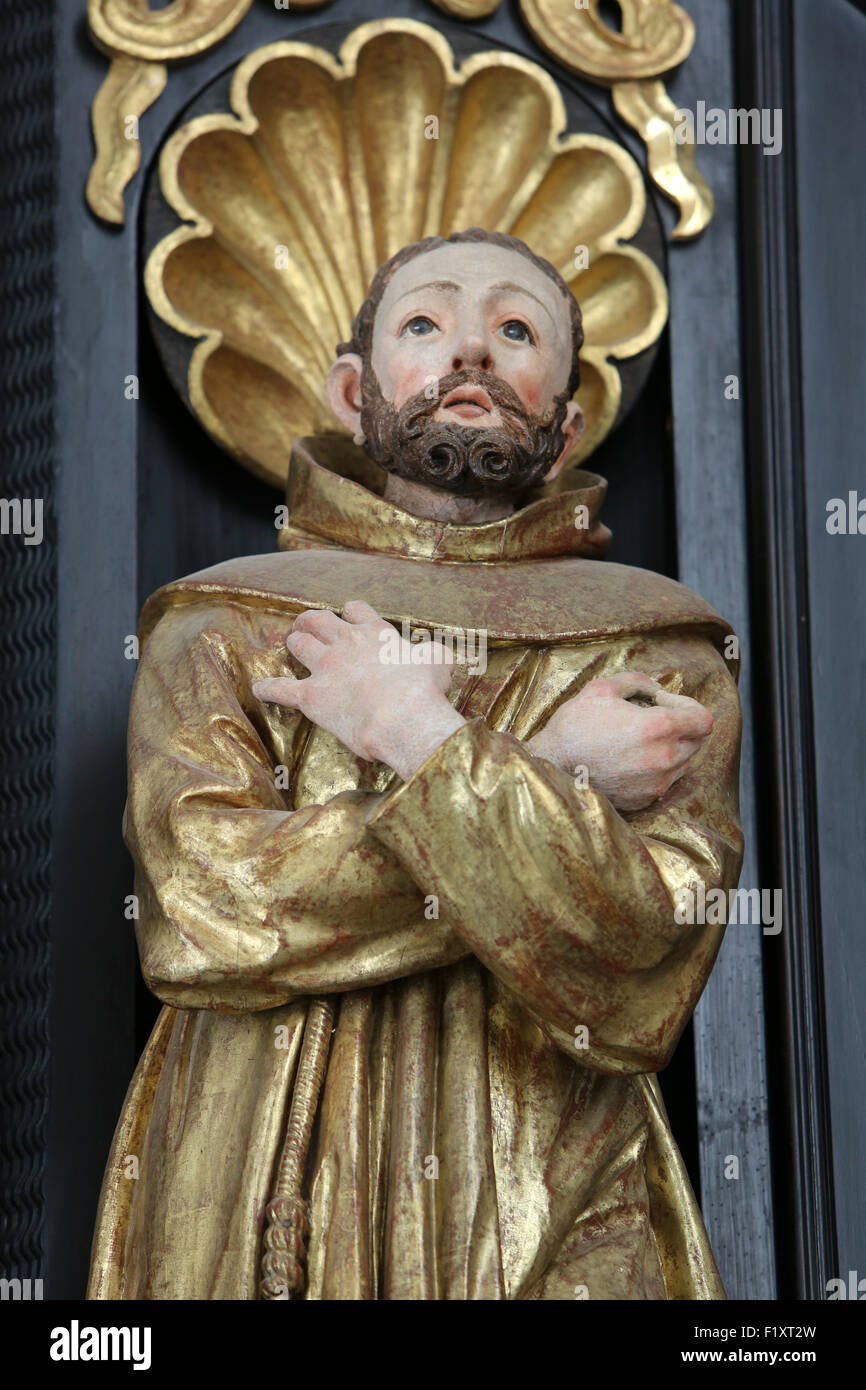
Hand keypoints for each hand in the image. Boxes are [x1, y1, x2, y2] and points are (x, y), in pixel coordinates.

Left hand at [252, 601, 465, 781]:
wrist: (403, 717)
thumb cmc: (425, 690)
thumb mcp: (439, 660)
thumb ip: (431, 651)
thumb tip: (432, 653)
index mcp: (375, 633)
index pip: (356, 610)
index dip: (350, 613)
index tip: (349, 617)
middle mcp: (346, 643)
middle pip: (318, 620)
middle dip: (311, 620)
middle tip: (307, 625)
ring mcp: (325, 668)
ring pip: (298, 644)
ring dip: (294, 642)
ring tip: (291, 645)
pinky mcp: (310, 696)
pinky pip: (279, 688)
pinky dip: (267, 688)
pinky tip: (260, 689)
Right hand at [526, 671, 712, 812]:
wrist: (552, 767)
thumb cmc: (575, 725)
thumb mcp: (602, 688)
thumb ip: (637, 681)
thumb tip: (656, 688)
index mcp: (658, 727)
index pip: (704, 720)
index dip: (689, 706)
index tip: (664, 703)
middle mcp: (664, 757)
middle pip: (697, 741)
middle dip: (681, 725)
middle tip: (651, 717)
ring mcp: (657, 782)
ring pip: (684, 761)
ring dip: (670, 747)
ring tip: (639, 740)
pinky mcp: (646, 798)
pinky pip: (665, 779)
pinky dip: (656, 767)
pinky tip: (629, 759)